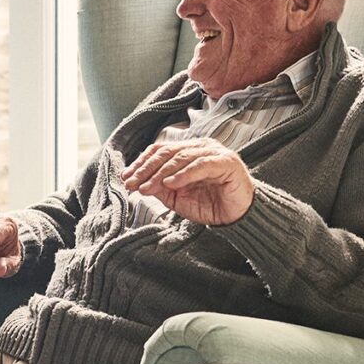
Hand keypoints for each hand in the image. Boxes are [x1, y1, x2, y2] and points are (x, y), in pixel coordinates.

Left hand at [121, 138, 253, 225]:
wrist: (236, 216)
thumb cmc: (209, 204)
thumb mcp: (176, 197)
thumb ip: (159, 186)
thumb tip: (138, 181)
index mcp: (188, 151)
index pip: (160, 150)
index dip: (142, 162)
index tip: (127, 177)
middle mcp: (200, 147)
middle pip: (167, 152)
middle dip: (146, 169)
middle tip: (133, 183)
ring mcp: (214, 152)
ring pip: (181, 157)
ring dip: (160, 173)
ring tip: (147, 187)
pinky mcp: (226, 162)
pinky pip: (200, 164)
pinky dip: (184, 174)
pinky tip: (171, 184)